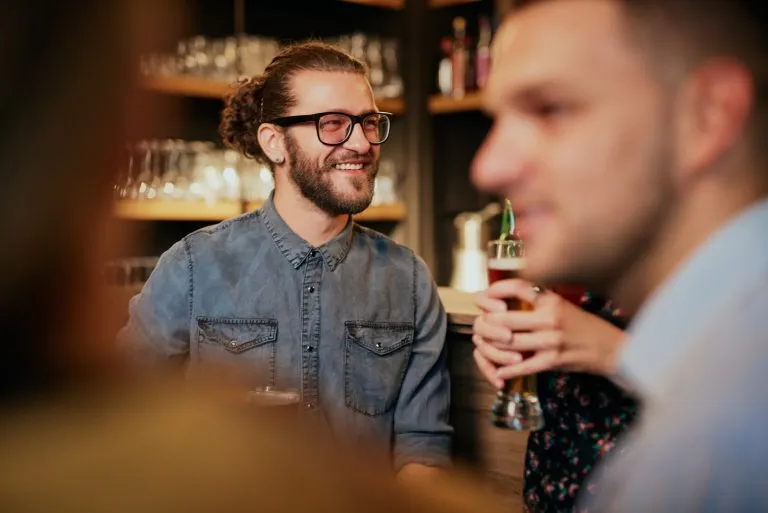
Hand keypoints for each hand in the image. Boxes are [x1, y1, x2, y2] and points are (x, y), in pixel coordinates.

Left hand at [471, 279, 624, 387]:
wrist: (610, 347)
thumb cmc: (583, 325)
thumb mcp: (562, 304)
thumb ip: (537, 301)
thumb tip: (505, 298)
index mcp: (551, 299)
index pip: (516, 287)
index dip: (494, 291)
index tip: (482, 296)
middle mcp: (550, 317)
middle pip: (504, 319)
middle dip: (486, 323)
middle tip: (481, 325)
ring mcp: (551, 340)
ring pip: (508, 343)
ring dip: (492, 346)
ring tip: (486, 345)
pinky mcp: (553, 361)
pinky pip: (522, 366)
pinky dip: (507, 369)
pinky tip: (498, 370)